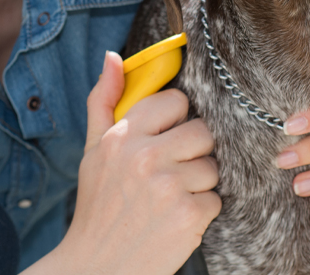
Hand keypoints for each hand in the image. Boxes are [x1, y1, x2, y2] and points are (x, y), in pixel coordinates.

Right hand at [29, 51, 220, 274]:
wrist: (95, 267)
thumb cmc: (97, 205)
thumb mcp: (93, 149)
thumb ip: (104, 99)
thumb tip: (113, 56)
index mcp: (123, 135)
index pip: (175, 101)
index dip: (175, 120)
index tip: (164, 137)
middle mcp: (145, 155)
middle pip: (202, 131)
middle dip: (192, 151)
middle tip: (171, 170)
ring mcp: (169, 186)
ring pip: (212, 166)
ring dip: (199, 183)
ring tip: (171, 198)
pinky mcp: (189, 216)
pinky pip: (216, 198)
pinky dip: (202, 211)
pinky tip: (177, 219)